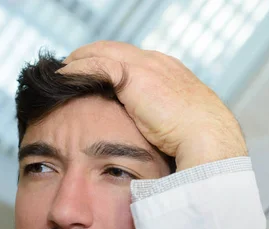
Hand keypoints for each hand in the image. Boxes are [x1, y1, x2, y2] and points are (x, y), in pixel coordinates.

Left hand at [58, 41, 247, 170]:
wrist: (207, 135)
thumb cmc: (201, 139)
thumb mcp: (184, 123)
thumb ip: (169, 120)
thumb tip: (161, 136)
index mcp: (170, 72)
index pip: (134, 60)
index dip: (113, 64)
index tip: (98, 75)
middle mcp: (157, 62)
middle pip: (114, 49)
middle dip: (91, 56)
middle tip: (71, 67)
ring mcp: (144, 65)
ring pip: (100, 52)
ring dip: (79, 60)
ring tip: (62, 72)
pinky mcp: (131, 75)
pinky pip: (94, 64)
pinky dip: (76, 69)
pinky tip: (62, 77)